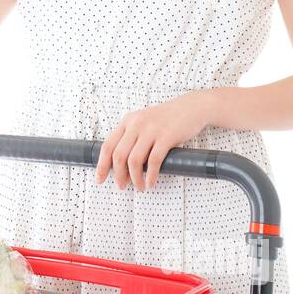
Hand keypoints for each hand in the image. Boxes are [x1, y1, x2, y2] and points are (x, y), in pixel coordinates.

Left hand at [94, 91, 214, 190]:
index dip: (101, 165)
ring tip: (139, 187)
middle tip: (122, 186)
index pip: (107, 145)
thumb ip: (132, 137)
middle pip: (118, 155)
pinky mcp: (167, 136)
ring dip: (135, 178)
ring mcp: (151, 130)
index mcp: (127, 121)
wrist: (192, 107)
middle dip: (118, 175)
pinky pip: (153, 160)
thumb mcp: (144, 122)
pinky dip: (150, 175)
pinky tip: (151, 182)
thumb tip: (122, 163)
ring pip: (134, 160)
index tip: (100, 179)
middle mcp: (136, 124)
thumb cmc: (168, 118)